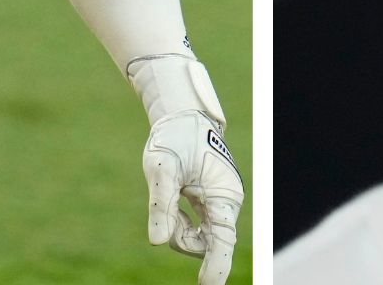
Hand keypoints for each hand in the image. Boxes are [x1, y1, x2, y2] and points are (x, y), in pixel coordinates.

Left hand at [131, 55, 241, 284]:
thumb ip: (161, 204)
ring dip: (181, 230)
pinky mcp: (210, 203)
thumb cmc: (174, 137)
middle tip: (166, 214)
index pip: (222, 238)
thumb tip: (157, 241)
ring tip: (170, 198)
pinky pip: (197, 227)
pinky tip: (175, 204)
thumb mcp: (161, 166)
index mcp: (223, 194)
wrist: (182, 116)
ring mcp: (219, 203)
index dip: (216, 265)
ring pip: (200, 237)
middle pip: (206, 242)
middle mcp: (226, 202)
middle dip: (183, 239)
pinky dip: (182, 223)